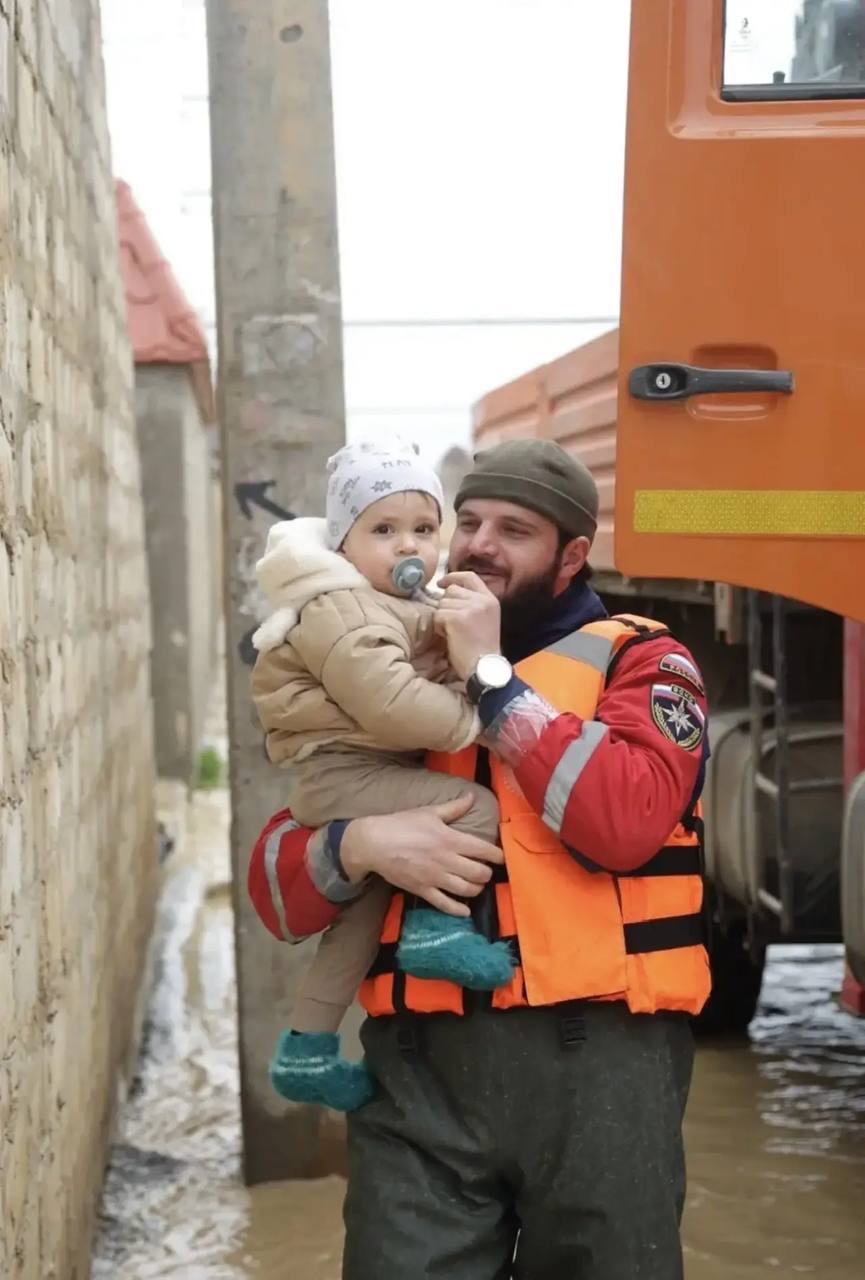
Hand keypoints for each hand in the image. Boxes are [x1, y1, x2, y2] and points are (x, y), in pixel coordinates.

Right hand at [339, 794, 503, 916]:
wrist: (374, 843)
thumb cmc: (402, 824)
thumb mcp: (429, 812)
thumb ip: (454, 807)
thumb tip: (471, 796)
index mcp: (450, 839)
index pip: (483, 850)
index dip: (497, 855)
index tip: (501, 857)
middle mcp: (447, 861)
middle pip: (479, 873)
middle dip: (487, 873)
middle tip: (486, 870)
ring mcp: (435, 878)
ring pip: (467, 890)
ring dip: (477, 889)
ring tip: (477, 884)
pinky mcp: (424, 890)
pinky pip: (446, 904)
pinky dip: (459, 909)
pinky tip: (465, 910)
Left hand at [433, 571, 501, 680]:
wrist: (484, 668)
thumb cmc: (481, 649)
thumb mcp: (485, 619)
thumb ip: (472, 603)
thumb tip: (447, 592)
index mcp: (490, 600)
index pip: (469, 577)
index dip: (453, 577)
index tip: (441, 583)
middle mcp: (481, 600)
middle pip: (451, 591)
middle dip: (446, 606)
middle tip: (453, 624)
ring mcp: (470, 608)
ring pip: (442, 603)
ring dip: (443, 618)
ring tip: (454, 633)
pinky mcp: (457, 618)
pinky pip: (438, 616)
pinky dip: (439, 628)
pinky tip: (451, 637)